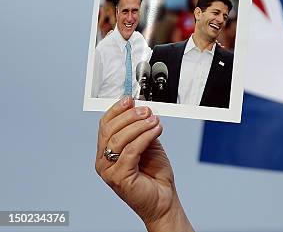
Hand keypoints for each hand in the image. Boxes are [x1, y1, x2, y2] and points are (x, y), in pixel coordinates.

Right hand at [95, 97, 193, 231]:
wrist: (163, 199)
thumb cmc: (154, 174)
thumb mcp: (147, 144)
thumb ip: (141, 129)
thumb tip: (141, 109)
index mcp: (106, 151)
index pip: (105, 125)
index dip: (116, 110)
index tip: (130, 99)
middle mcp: (103, 161)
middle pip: (110, 130)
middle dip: (129, 116)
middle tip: (146, 110)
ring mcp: (109, 171)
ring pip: (119, 139)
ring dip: (139, 125)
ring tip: (154, 120)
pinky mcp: (120, 177)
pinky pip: (131, 151)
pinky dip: (144, 137)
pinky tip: (156, 130)